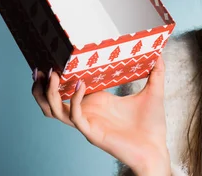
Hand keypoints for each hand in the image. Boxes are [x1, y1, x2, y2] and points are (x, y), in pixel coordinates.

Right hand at [31, 55, 170, 175]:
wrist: (156, 148)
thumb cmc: (152, 124)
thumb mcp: (154, 91)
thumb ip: (156, 72)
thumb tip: (160, 52)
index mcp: (98, 102)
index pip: (70, 89)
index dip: (59, 77)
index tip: (55, 59)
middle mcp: (89, 112)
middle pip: (53, 102)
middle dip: (43, 87)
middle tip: (41, 69)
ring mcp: (88, 123)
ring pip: (55, 111)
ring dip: (50, 94)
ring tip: (52, 75)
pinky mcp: (92, 133)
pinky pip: (75, 117)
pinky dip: (75, 101)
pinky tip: (81, 86)